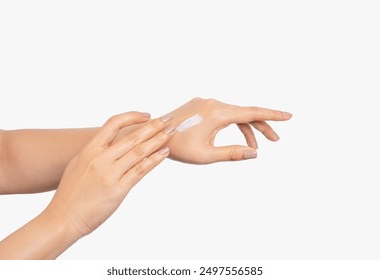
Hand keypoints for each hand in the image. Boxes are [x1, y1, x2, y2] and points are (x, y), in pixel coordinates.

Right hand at [46, 112, 174, 236]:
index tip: (147, 116)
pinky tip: (164, 153)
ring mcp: (109, 174)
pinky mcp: (118, 190)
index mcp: (89, 150)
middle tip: (168, 120)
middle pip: (132, 136)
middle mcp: (100, 159)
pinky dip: (154, 160)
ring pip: (139, 151)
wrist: (63, 219)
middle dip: (154, 126)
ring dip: (158, 140)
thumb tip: (112, 145)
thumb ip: (96, 153)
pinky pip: (140, 171)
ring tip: (171, 133)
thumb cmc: (70, 194)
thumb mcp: (78, 165)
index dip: (132, 116)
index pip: (113, 123)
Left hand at [165, 98, 291, 163]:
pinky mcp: (200, 105)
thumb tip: (255, 153)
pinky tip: (236, 137)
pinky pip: (223, 113)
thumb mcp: (206, 155)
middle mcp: (213, 103)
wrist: (153, 134)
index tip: (289, 116)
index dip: (272, 115)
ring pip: (234, 113)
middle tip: (275, 140)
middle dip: (262, 126)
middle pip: (245, 113)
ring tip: (256, 146)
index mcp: (217, 113)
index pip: (252, 113)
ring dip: (247, 127)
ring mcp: (206, 102)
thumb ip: (232, 154)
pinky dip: (232, 124)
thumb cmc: (177, 147)